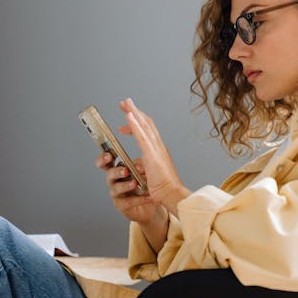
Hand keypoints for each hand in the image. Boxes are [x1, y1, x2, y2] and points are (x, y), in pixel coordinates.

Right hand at [95, 152, 166, 226]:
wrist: (154, 202)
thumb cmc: (147, 184)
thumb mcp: (146, 170)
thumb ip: (141, 164)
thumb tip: (139, 162)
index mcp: (118, 169)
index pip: (106, 163)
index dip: (103, 159)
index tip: (108, 156)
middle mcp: (115, 181)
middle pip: (110, 174)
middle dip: (116, 172)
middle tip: (125, 171)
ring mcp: (117, 193)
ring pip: (116, 188)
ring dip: (126, 185)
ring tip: (135, 184)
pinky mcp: (121, 205)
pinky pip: (127, 202)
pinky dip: (138, 199)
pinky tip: (148, 196)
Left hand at [118, 98, 190, 216]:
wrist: (172, 194)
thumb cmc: (163, 188)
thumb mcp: (150, 173)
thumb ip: (144, 166)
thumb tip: (137, 164)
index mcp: (158, 150)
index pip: (147, 131)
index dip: (137, 122)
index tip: (127, 117)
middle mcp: (158, 146)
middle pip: (146, 123)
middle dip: (134, 111)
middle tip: (125, 102)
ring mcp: (156, 149)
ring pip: (144, 126)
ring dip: (134, 113)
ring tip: (125, 103)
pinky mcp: (152, 155)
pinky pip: (142, 137)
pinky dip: (135, 125)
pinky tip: (129, 116)